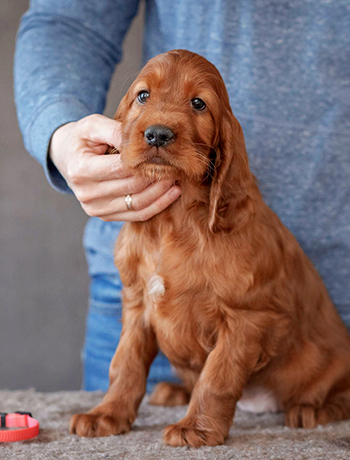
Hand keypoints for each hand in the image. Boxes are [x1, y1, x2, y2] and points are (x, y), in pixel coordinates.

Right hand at [49, 114, 180, 220]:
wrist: (67, 158)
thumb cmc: (82, 139)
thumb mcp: (92, 126)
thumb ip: (114, 130)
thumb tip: (141, 138)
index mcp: (81, 170)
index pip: (121, 168)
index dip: (145, 161)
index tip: (165, 153)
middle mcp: (86, 194)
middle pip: (133, 187)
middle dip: (158, 176)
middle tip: (176, 165)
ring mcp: (95, 209)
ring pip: (138, 204)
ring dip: (161, 193)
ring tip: (177, 178)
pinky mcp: (105, 217)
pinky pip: (137, 215)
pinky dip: (157, 205)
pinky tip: (172, 193)